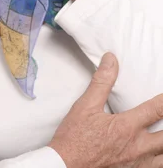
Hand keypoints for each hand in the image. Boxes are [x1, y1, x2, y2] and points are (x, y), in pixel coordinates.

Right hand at [48, 53, 162, 167]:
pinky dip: (157, 160)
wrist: (65, 165)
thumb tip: (111, 61)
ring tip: (160, 137)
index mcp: (127, 127)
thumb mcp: (85, 106)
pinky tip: (154, 156)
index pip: (157, 110)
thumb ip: (101, 83)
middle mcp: (138, 147)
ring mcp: (138, 164)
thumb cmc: (74, 138)